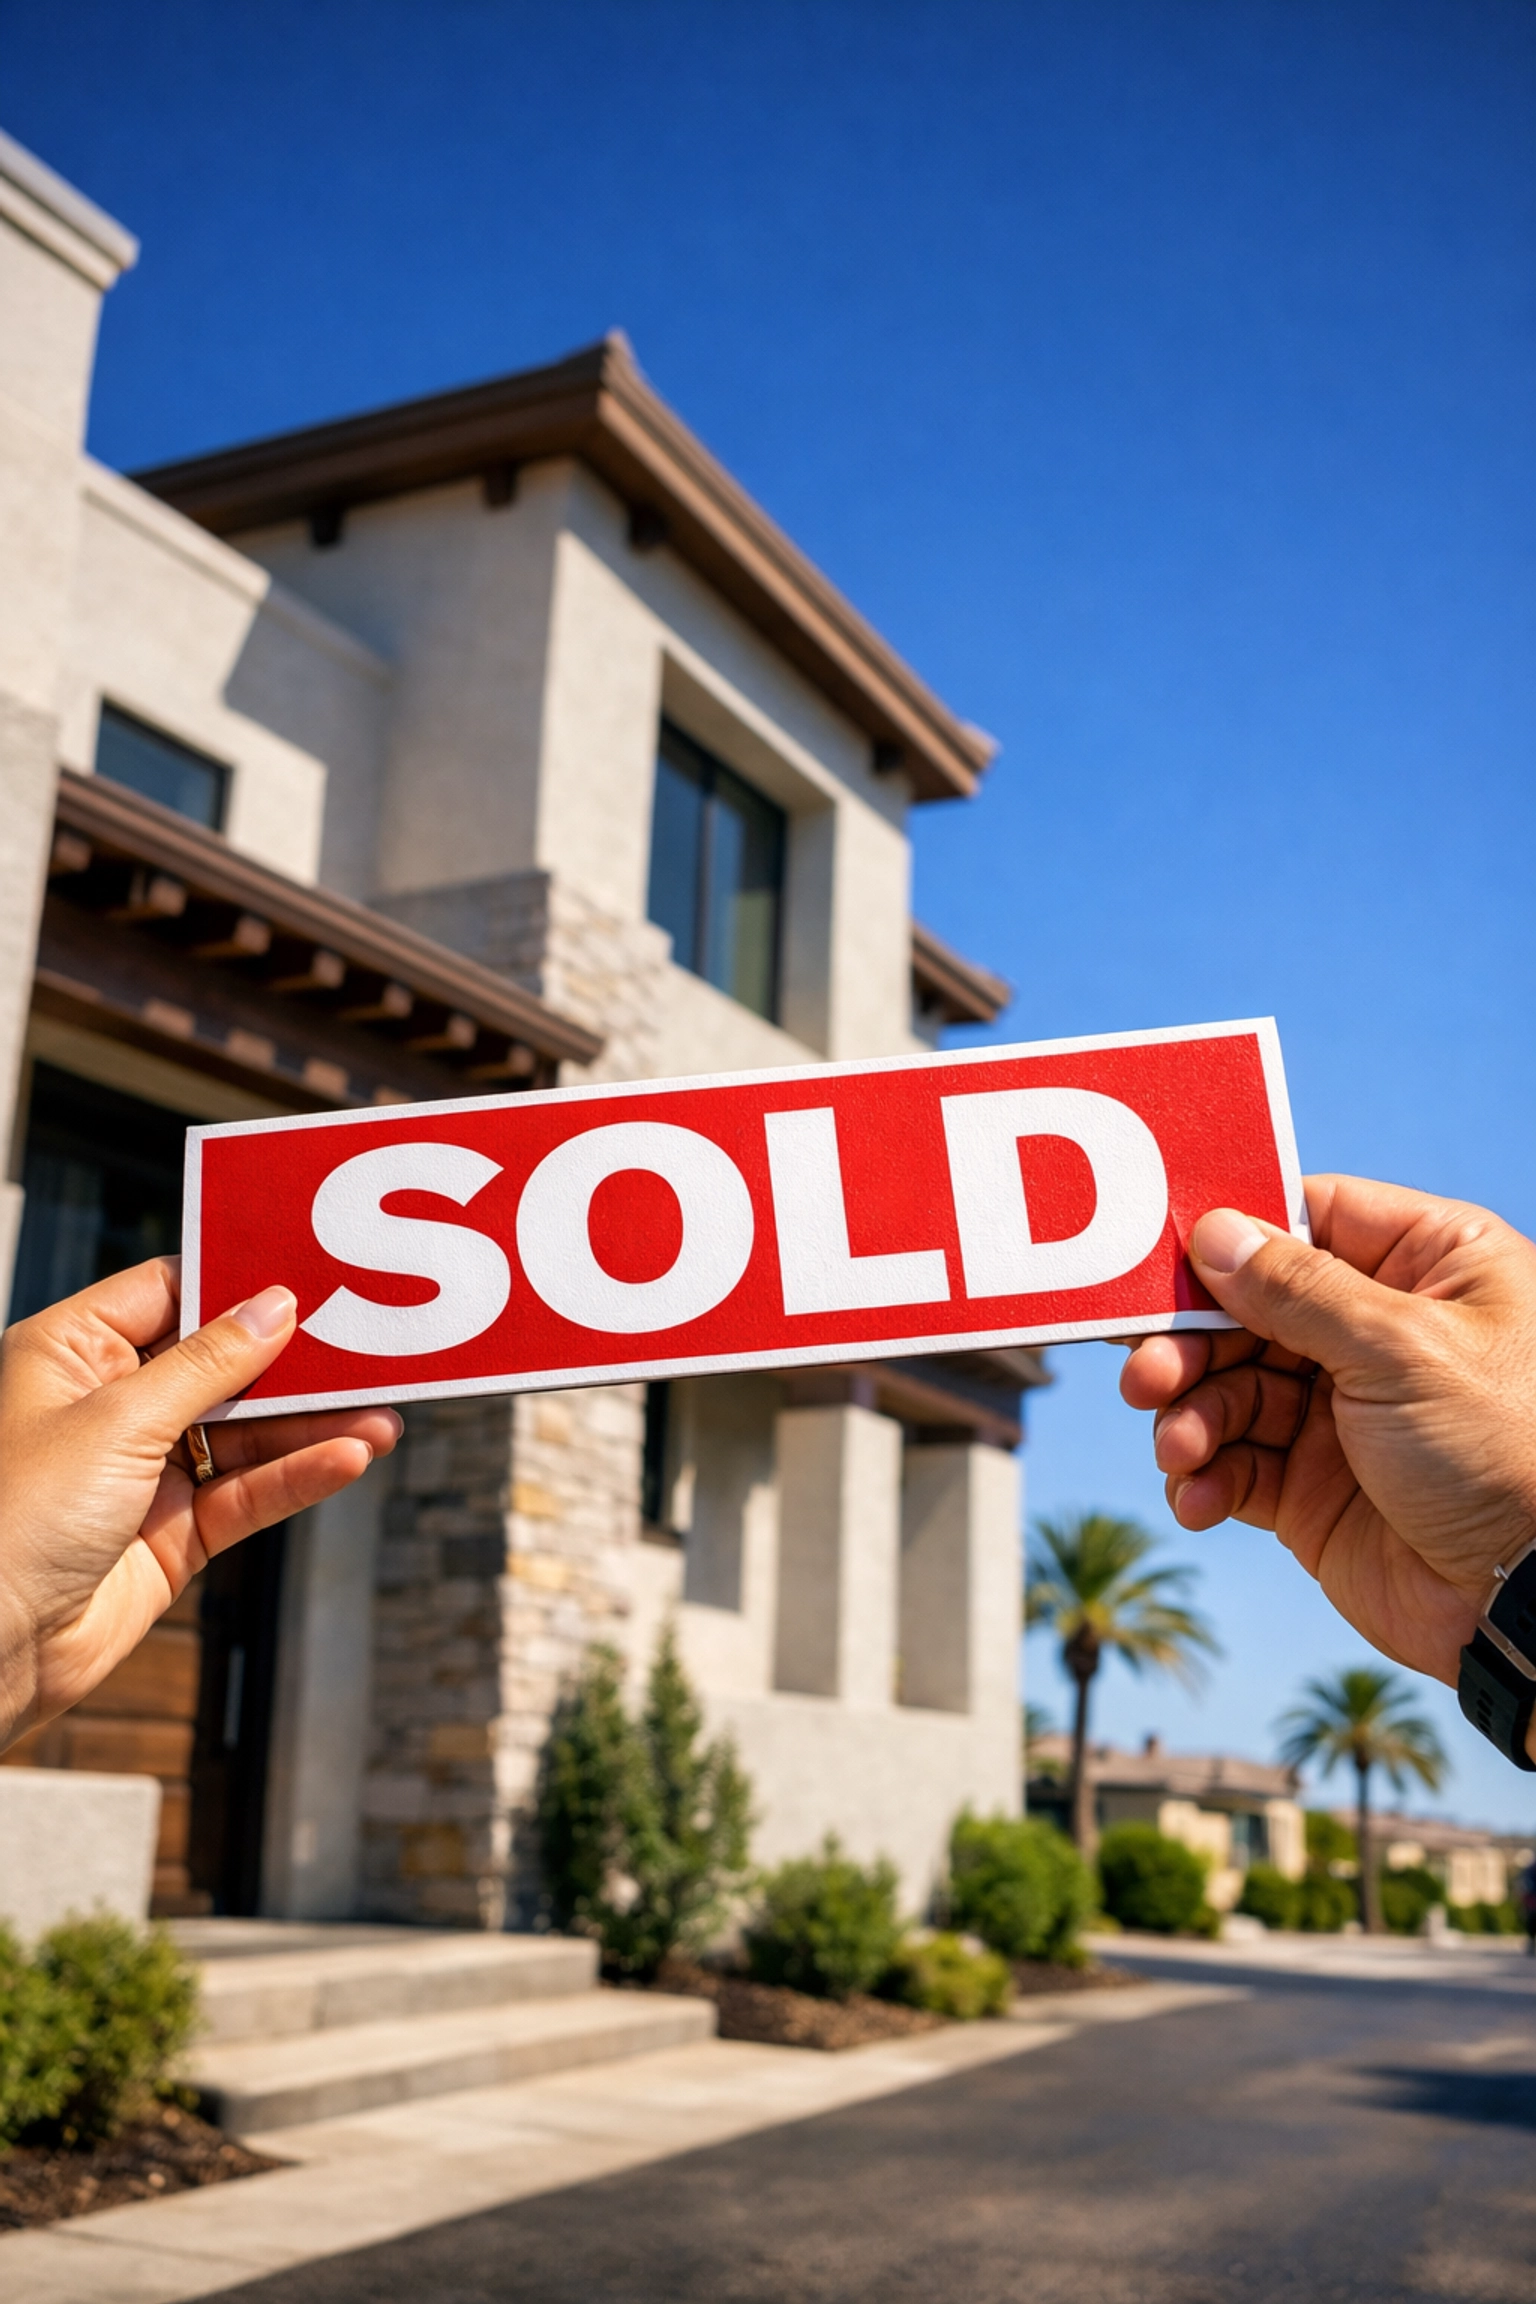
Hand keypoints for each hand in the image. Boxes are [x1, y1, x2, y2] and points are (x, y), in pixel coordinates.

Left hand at [0, 1256, 400, 1751]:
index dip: (237, 1284)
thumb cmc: (10, 1520)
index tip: (309, 1274)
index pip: (168, 1293)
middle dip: (293, 1362)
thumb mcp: (116, 1419)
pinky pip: (247, 1493)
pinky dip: (298, 1477)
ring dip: (312, 1426)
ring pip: (246, 1435)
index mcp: (71, 1354)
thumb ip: (208, 1364)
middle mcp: (107, 1406)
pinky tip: (349, 1457)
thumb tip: (275, 1307)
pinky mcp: (172, 1534)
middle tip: (369, 1346)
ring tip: (383, 1415)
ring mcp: (142, 1472)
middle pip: (221, 1365)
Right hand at [1119, 1175, 1535, 1699]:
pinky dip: (1203, 1477)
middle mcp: (1380, 1332)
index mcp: (1429, 1267)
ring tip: (1179, 1450)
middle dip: (1190, 1344)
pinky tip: (1197, 1496)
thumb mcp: (1402, 1349)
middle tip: (1146, 1376)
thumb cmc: (1508, 1452)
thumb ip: (1299, 1289)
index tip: (1162, 1262)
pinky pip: (1233, 1464)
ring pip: (1229, 1388)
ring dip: (1189, 1416)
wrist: (1532, 1602)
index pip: (1310, 1219)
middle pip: (1250, 1308)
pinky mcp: (1313, 1487)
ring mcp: (1343, 1412)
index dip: (1233, 1238)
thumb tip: (1215, 1232)